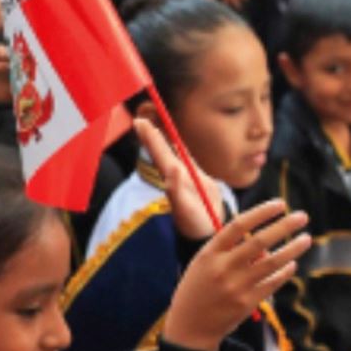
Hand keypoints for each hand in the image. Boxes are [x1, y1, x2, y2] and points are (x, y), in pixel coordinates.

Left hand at [134, 115, 221, 239]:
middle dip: (151, 135)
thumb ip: (177, 191)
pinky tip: (175, 144)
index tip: (140, 122)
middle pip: (162, 151)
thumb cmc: (196, 224)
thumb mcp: (186, 210)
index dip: (150, 138)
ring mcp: (185, 177)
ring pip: (172, 155)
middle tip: (139, 119)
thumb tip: (171, 169)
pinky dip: (179, 150)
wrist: (211, 231)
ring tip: (152, 127)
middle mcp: (176, 176)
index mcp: (172, 179)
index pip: (159, 154)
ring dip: (161, 140)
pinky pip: (186, 161)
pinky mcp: (197, 180)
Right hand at [163, 201, 308, 350]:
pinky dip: (285, 271)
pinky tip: (292, 264)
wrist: (190, 327)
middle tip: (302, 216)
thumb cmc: (198, 288)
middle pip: (259, 241)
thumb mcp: (203, 263)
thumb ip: (229, 249)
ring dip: (292, 248)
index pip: (239, 225)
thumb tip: (264, 241)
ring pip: (272, 263)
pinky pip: (272, 283)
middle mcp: (223, 268)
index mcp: (209, 253)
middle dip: (284, 226)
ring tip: (306, 239)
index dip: (262, 212)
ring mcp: (236, 287)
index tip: (280, 204)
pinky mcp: (247, 303)